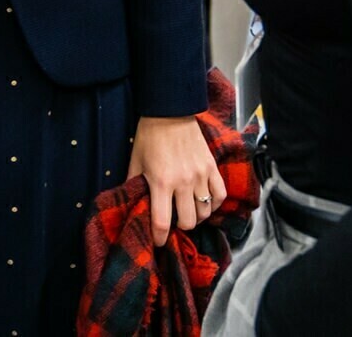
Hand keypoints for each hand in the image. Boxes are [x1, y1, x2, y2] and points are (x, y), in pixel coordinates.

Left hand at [129, 115, 227, 246]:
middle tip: (173, 221)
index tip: (158, 241)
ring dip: (196, 216)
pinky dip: (214, 204)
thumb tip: (131, 204)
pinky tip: (205, 202)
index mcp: (160, 182)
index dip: (160, 238)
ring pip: (205, 212)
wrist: (170, 111)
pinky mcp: (211, 167)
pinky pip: (220, 195)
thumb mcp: (135, 161)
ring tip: (188, 211)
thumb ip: (133, 184)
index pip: (162, 223)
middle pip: (188, 222)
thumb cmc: (149, 135)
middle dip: (180, 227)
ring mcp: (200, 175)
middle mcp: (183, 182)